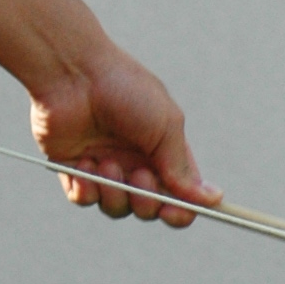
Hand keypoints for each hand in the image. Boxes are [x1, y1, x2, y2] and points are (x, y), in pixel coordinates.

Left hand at [30, 41, 219, 229]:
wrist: (72, 72)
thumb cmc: (124, 89)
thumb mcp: (165, 124)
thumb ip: (182, 167)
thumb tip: (212, 200)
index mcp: (162, 152)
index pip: (179, 196)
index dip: (180, 211)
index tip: (173, 211)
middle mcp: (134, 162)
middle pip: (148, 209)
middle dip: (146, 201)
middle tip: (139, 175)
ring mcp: (103, 166)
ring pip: (116, 208)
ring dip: (114, 193)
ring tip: (105, 162)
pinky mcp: (73, 167)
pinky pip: (83, 198)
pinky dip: (86, 189)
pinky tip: (84, 164)